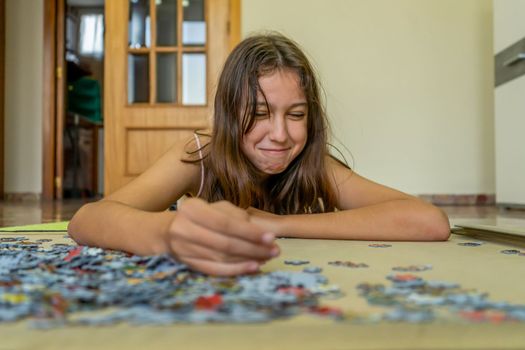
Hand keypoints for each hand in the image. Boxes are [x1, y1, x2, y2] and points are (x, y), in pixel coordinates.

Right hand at [165, 198, 279, 275]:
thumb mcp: (214, 207)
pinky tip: (252, 268)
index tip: (271, 237)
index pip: (226, 223)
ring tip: (267, 258)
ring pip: (221, 258)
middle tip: (275, 250)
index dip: (250, 232)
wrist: (165, 231)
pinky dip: (235, 270)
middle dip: (253, 248)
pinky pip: (214, 270)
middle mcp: (184, 229)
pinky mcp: (187, 264)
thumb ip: (235, 215)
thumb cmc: (198, 216)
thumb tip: (259, 230)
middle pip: (225, 243)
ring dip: (248, 260)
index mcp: (192, 209)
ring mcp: (183, 249)